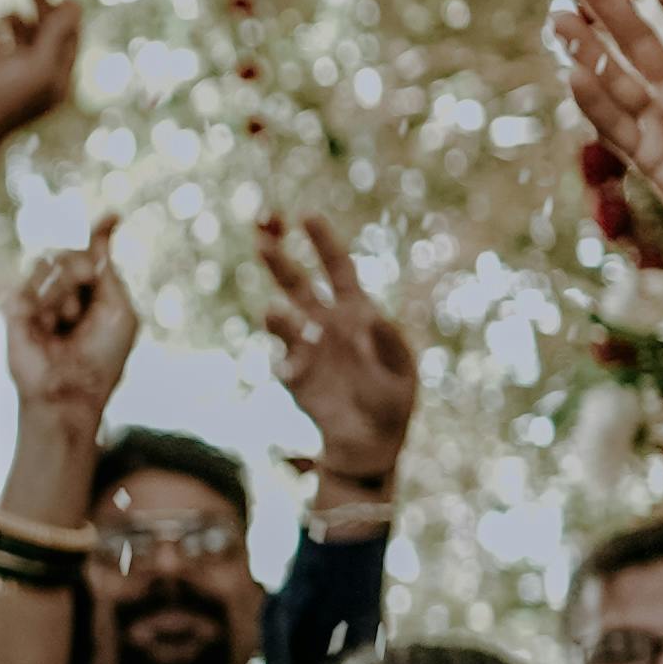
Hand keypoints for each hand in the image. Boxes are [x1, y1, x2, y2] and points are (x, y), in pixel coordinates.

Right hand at [0, 0, 85, 160]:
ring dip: (13, 14)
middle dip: (40, 7)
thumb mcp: (39, 67)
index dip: (65, 14)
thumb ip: (58, 35)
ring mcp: (5, 67)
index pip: (69, 36)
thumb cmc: (4, 100)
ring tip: (6, 13)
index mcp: (54, 76)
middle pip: (44, 29)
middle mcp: (32, 70)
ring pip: (17, 29)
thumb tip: (75, 4)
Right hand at [7, 220, 138, 424]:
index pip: (89, 255)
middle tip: (86, 289)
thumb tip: (106, 226)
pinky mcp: (12, 308)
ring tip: (68, 319)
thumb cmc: (101, 358)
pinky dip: (48, 303)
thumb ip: (109, 269)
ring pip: (48, 262)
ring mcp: (33, 300)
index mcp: (87, 296)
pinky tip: (49, 326)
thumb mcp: (118, 309)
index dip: (100, 234)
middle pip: (68, 252)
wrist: (70, 392)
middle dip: (81, 266)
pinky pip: (31, 283)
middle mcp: (59, 295)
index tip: (113, 216)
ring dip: (66, 289)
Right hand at [257, 213, 420, 498]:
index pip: (337, 269)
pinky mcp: (294, 380)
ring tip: (274, 313)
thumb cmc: (393, 406)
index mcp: (357, 314)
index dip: (322, 241)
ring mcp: (306, 351)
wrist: (369, 448)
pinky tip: (294, 371)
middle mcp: (326, 326)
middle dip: (278, 258)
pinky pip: (282, 365)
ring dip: (276, 315)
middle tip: (261, 236)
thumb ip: (388, 345)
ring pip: (282, 320)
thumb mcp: (401, 374)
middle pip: (298, 284)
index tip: (304, 215)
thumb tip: (369, 316)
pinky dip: (286, 363)